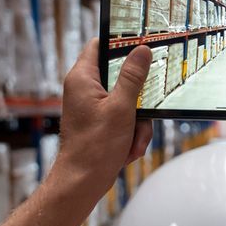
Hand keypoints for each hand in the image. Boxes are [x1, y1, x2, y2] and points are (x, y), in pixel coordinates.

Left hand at [56, 40, 152, 200]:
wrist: (82, 183)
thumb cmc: (95, 147)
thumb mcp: (121, 107)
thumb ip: (133, 77)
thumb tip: (142, 50)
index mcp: (83, 78)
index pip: (100, 45)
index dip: (121, 43)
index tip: (142, 46)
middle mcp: (84, 89)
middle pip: (121, 78)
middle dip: (138, 100)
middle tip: (142, 113)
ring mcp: (92, 107)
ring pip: (127, 102)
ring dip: (137, 124)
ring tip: (132, 141)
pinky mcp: (100, 123)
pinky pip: (124, 120)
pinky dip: (130, 134)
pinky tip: (128, 149)